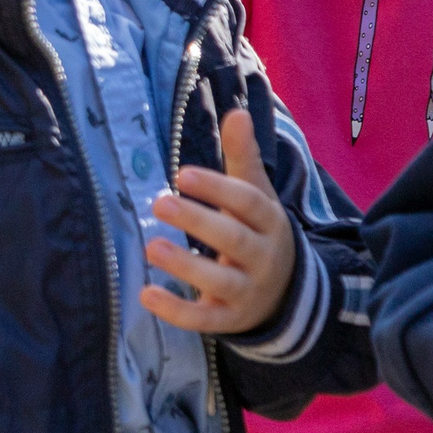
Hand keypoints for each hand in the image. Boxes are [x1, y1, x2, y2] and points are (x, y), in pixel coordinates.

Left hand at [139, 109, 296, 335]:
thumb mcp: (254, 195)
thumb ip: (243, 158)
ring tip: (151, 247)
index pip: (248, 203)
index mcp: (269, 222)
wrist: (285, 293)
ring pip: (221, 282)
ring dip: (186, 267)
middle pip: (233, 239)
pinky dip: (178, 311)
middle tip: (159, 202)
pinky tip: (147, 295)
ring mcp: (248, 291)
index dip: (218, 188)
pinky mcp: (230, 319)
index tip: (183, 174)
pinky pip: (206, 320)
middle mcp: (262, 257)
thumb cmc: (256, 231)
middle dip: (198, 221)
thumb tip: (236, 112)